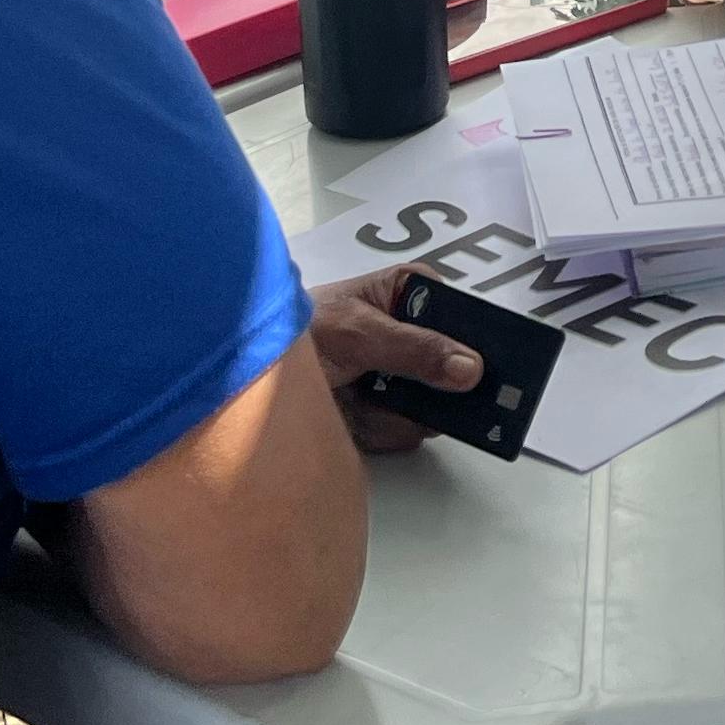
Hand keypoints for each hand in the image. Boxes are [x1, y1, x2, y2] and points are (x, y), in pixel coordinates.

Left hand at [303, 270, 485, 453]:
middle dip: (427, 393)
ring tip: (355, 400)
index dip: (473, 346)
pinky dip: (376, 428)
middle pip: (454, 371)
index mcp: (410, 293)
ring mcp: (400, 375)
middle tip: (400, 396)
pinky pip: (405, 430)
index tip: (473, 375)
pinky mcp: (385, 408)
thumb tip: (471, 368)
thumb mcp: (358, 333)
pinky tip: (349, 414)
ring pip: (432, 408)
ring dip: (392, 413)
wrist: (250, 375)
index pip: (464, 317)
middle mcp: (412, 333)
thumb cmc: (301, 333)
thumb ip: (414, 349)